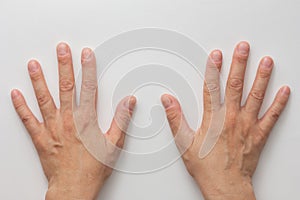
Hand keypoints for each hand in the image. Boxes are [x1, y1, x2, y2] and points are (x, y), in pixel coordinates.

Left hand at [11, 43, 135, 199]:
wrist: (74, 188)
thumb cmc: (93, 168)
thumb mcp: (114, 145)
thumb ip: (122, 120)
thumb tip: (128, 102)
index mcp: (86, 121)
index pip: (89, 88)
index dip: (89, 69)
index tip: (87, 55)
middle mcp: (68, 121)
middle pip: (66, 88)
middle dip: (64, 66)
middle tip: (61, 50)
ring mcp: (52, 128)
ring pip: (44, 99)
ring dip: (39, 80)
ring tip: (34, 65)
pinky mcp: (40, 138)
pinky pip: (28, 120)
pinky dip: (21, 106)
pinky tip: (16, 94)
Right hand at [161, 41, 289, 199]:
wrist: (226, 186)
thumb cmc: (207, 167)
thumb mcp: (184, 143)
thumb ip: (176, 119)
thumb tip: (168, 101)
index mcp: (213, 119)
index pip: (212, 88)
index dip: (213, 69)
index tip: (216, 55)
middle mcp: (232, 119)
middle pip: (235, 86)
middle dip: (239, 64)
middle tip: (243, 48)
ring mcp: (248, 126)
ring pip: (256, 97)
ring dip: (261, 77)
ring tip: (266, 62)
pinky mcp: (259, 135)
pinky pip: (271, 116)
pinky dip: (279, 103)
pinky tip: (284, 91)